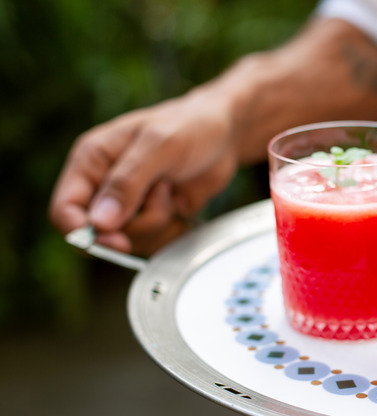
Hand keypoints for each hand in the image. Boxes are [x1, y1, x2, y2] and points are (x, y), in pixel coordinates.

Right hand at [49, 91, 238, 255]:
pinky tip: (181, 203)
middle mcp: (104, 186)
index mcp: (91, 161)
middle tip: (162, 194)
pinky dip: (173, 230)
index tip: (117, 240)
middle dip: (136, 223)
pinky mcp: (154, 218)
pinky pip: (156, 243)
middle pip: (100, 234)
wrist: (225, 133)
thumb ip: (128, 182)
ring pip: (131, 240)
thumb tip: (99, 222)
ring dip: (159, 222)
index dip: (83, 233)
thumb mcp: (160, 145)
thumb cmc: (191, 125)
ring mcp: (130, 205)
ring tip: (170, 189)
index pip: (65, 209)